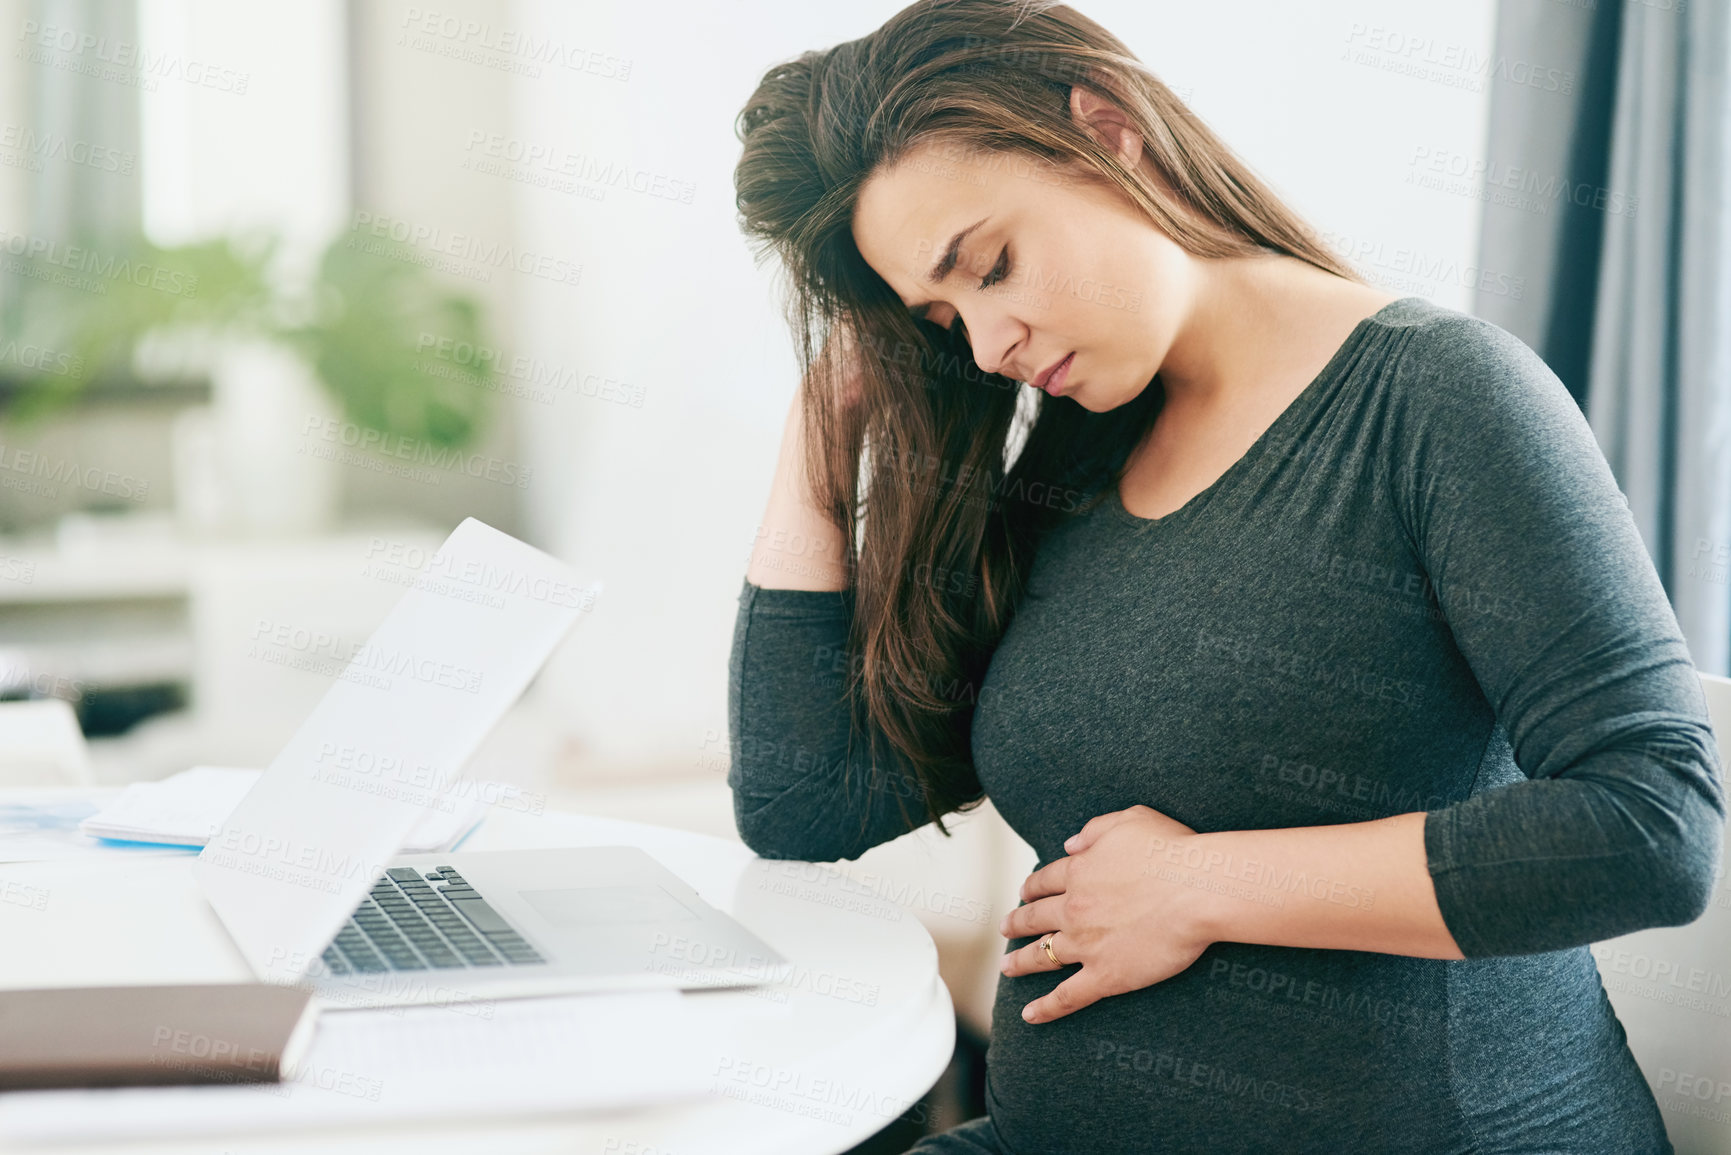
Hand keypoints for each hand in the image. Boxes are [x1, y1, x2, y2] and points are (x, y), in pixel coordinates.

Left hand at [998, 804, 1215, 1023]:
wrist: (1197, 889)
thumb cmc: (1172, 852)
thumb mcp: (1130, 820)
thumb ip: (1095, 830)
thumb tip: (1070, 844)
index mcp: (1079, 872)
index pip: (1044, 881)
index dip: (1031, 888)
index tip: (1024, 894)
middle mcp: (1074, 908)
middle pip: (1035, 918)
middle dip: (1017, 924)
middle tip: (1005, 928)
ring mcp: (1085, 944)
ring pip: (1042, 956)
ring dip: (1021, 962)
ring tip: (1007, 968)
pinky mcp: (1105, 975)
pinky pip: (1066, 996)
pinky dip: (1046, 1008)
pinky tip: (1029, 1015)